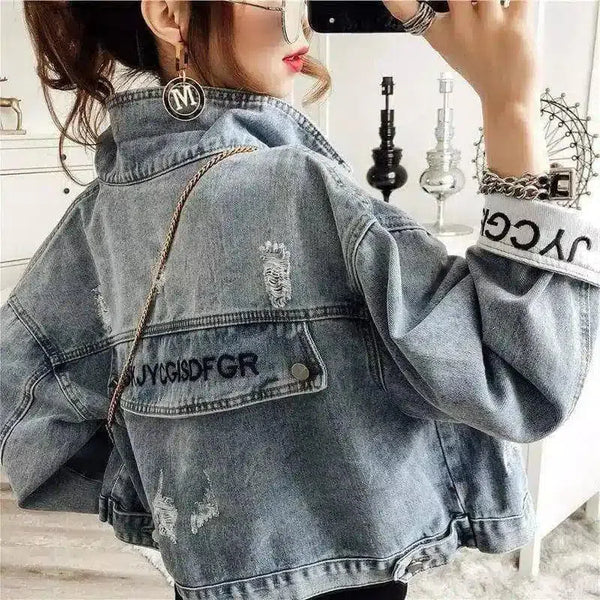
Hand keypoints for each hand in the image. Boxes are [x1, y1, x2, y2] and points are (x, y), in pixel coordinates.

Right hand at [382, 0, 540, 110]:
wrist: (506, 98)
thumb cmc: (480, 70)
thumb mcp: (448, 46)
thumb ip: (437, 20)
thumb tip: (424, 5)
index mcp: (441, 34)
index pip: (410, 13)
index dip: (398, 2)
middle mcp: (461, 28)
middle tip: (466, 2)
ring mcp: (489, 26)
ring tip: (486, 5)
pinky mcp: (517, 24)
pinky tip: (512, 1)